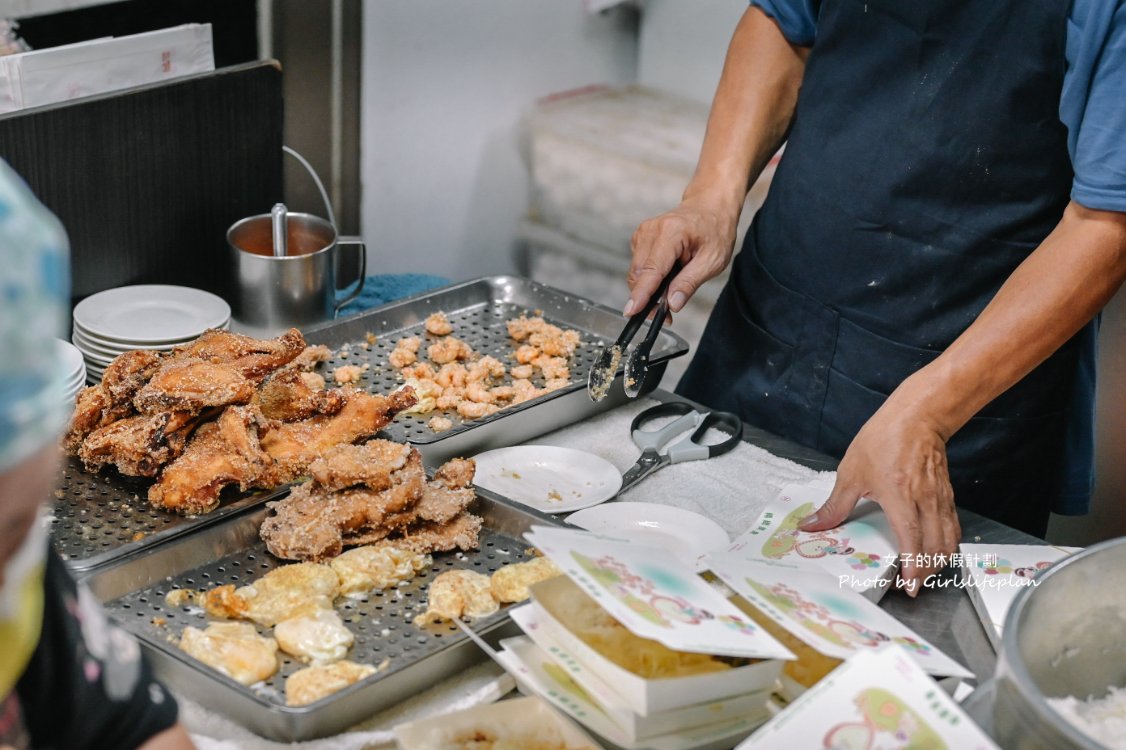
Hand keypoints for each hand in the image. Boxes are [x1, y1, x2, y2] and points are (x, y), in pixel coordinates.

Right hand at [624, 195, 738, 316]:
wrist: (709, 206)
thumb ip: (690, 283)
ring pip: (636, 273)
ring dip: (648, 290)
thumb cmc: (715, 230)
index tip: (631, 311)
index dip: (641, 294)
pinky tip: (666, 277)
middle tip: (666, 313)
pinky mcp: (640, 238)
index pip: (651, 270)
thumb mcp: (713, 260)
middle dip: (648, 298)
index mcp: (671, 232)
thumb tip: (672, 304)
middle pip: (639, 274)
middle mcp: (651, 230)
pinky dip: (649, 278)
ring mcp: (643, 233)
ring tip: (671, 295)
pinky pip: (639, 266)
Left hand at [798, 398, 961, 597]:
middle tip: (914, 586)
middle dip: (926, 571)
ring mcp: (939, 498)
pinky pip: (952, 526)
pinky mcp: (946, 495)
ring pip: (948, 539)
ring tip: (924, 573)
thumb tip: (811, 525)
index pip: (912, 538)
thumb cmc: (884, 439)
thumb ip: (834, 506)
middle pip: (935, 546)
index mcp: (900, 496)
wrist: (917, 416)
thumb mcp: (851, 472)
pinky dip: (947, 544)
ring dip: (938, 561)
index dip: (912, 565)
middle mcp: (925, 500)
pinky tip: (936, 551)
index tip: (909, 584)